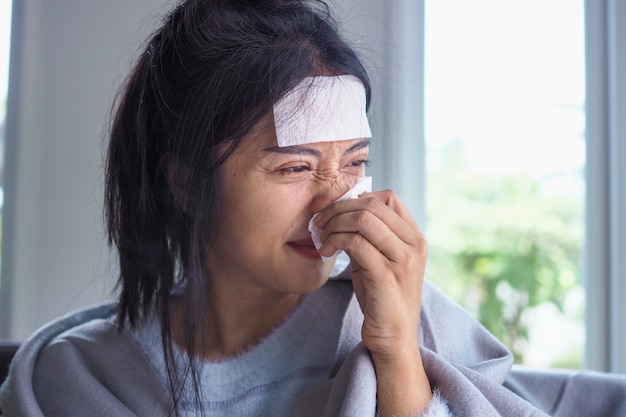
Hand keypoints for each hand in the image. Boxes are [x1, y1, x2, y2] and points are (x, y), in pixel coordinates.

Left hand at [315, 190, 431, 415]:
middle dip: (339, 209)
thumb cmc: (382, 298)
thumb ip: (369, 236)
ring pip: (363, 220)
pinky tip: (326, 252)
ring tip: (322, 238)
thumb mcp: (380, 260)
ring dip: (335, 224)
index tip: (337, 212)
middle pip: (372, 205)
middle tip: (320, 222)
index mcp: (415, 237)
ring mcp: (402, 260)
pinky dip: (335, 241)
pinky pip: (356, 243)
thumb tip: (341, 210)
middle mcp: (414, 245)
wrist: (394, 338)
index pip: (389, 197)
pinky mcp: (386, 276)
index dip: (358, 198)